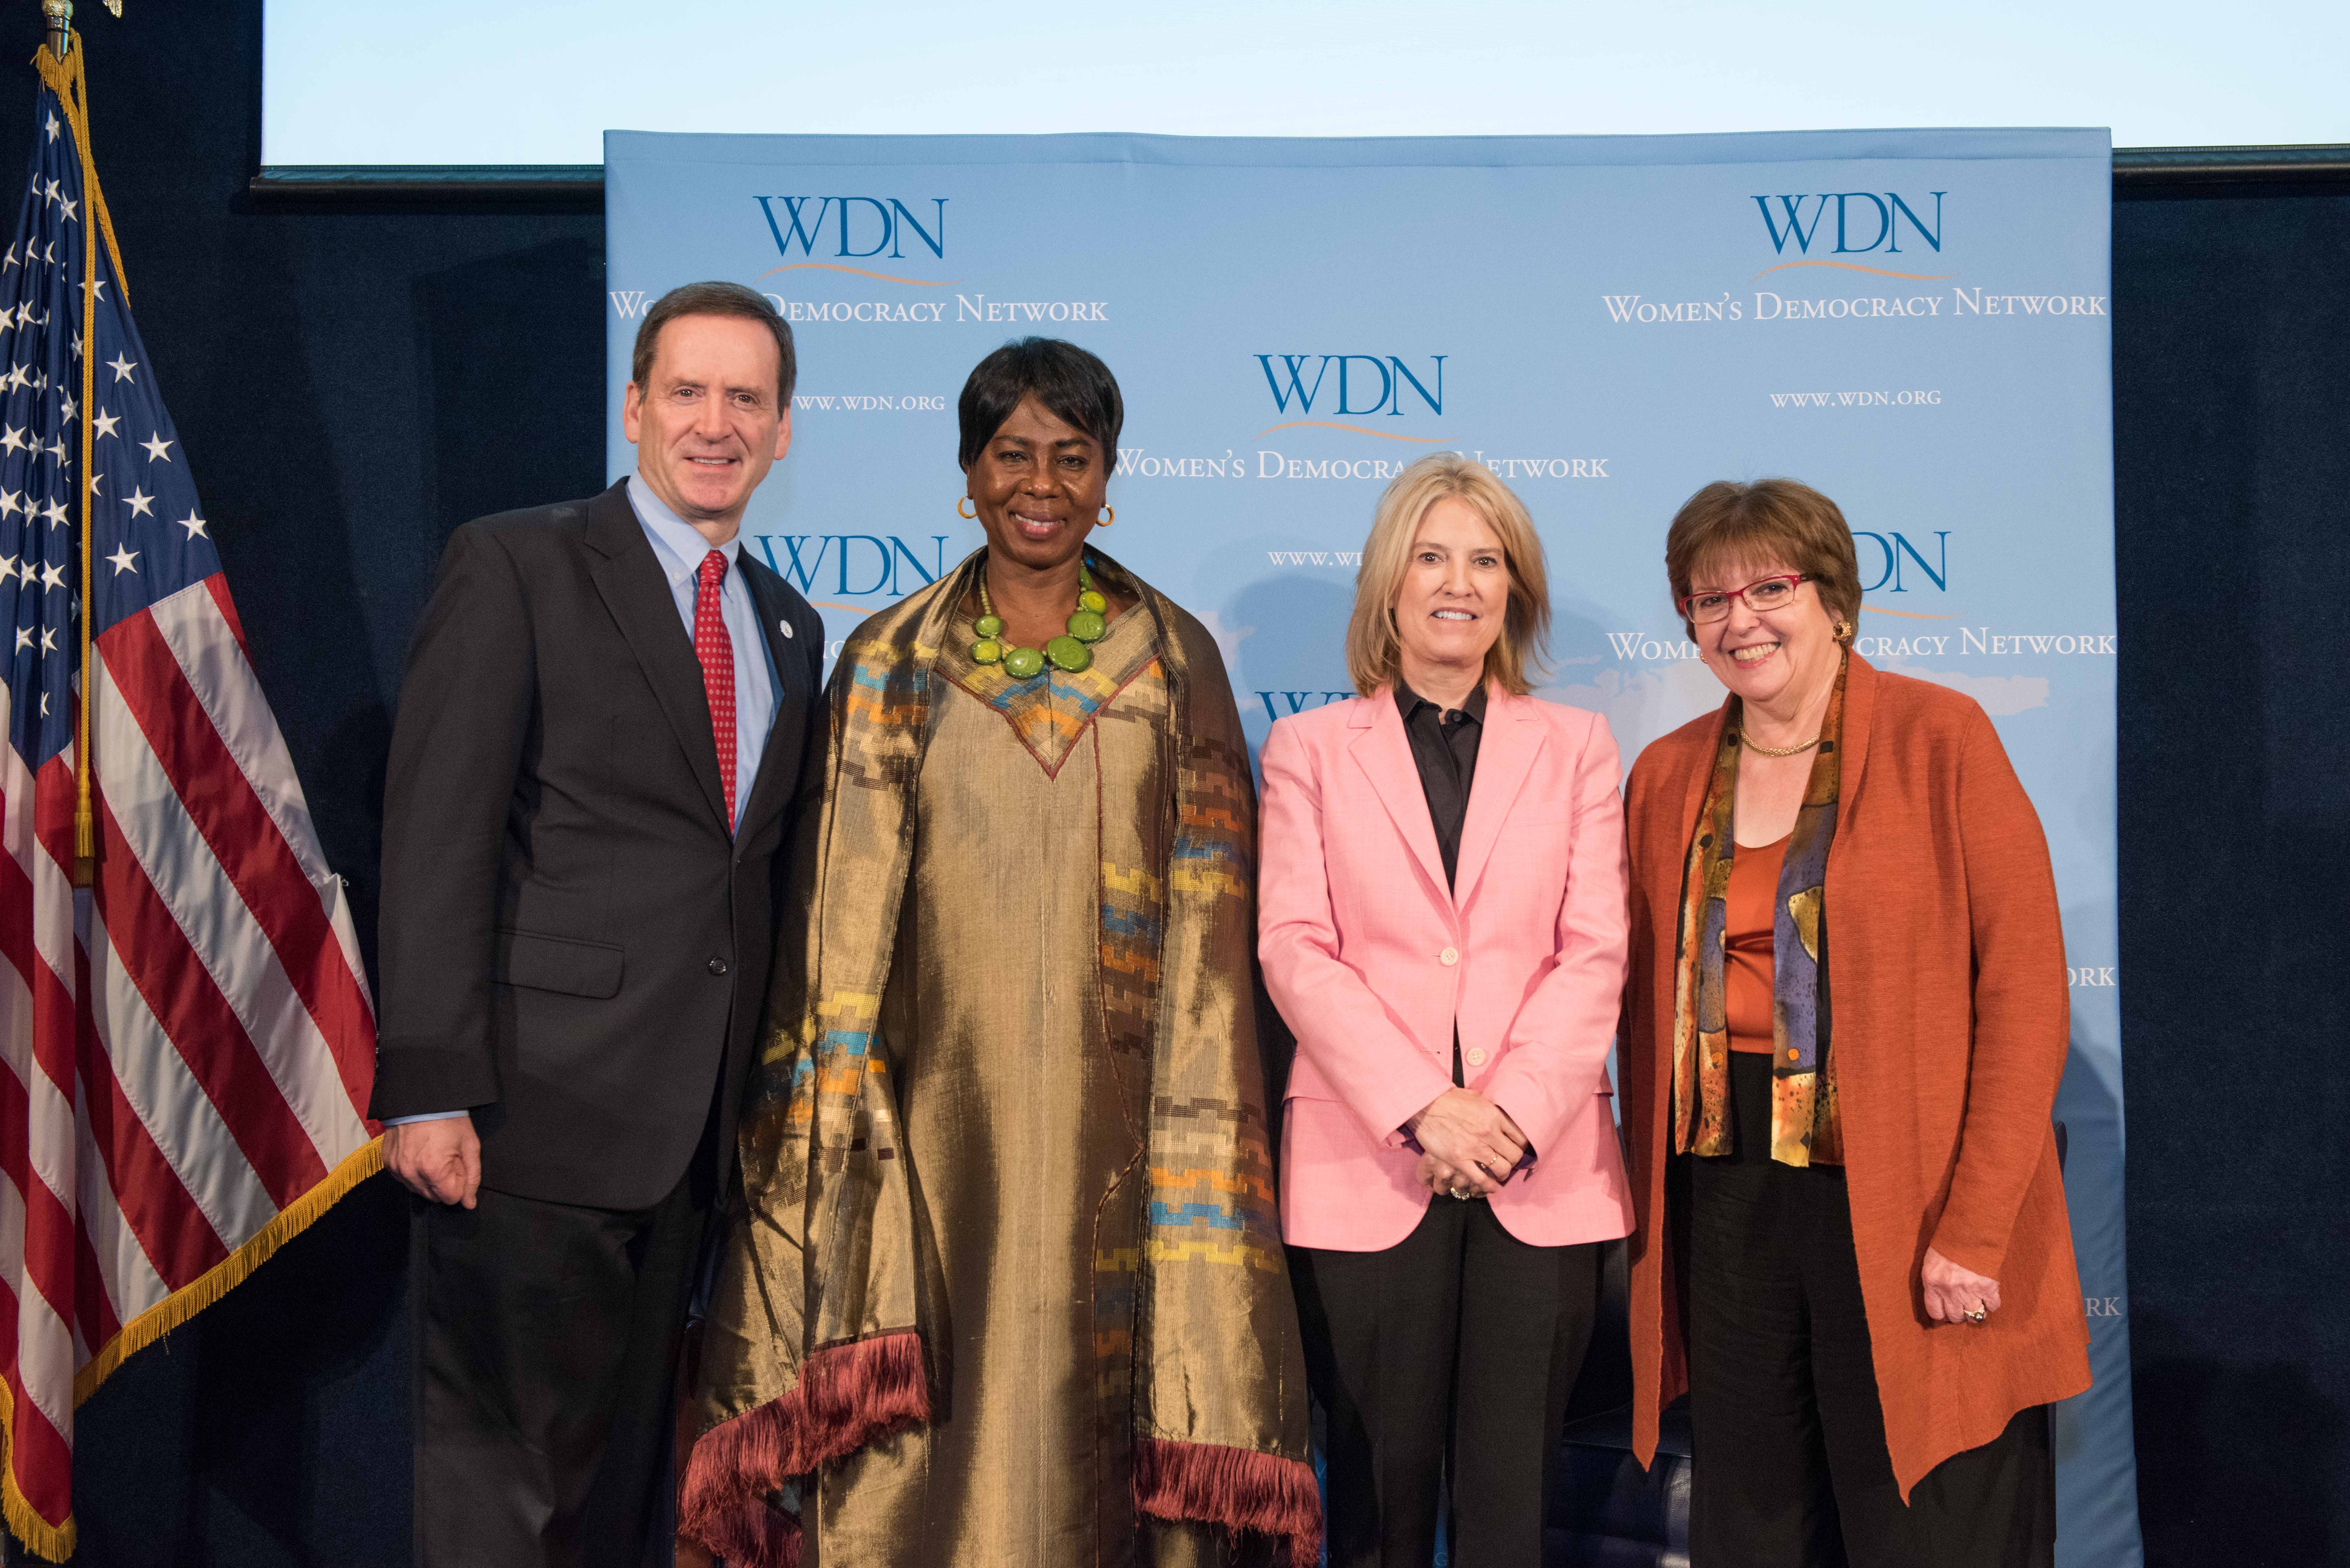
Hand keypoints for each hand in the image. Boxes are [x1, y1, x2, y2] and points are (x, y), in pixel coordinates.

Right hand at [384, 1116, 481, 1208]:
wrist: (422, 1099)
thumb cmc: (449, 1120)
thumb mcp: (470, 1145)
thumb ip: (472, 1177)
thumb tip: (469, 1204)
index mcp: (433, 1171)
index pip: (451, 1198)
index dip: (459, 1182)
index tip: (458, 1164)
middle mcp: (411, 1174)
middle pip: (434, 1196)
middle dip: (444, 1182)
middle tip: (447, 1157)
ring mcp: (397, 1169)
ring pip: (418, 1190)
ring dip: (428, 1179)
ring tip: (433, 1154)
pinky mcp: (388, 1163)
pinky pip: (403, 1179)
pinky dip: (413, 1172)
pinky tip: (419, 1154)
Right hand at [1405, 1088, 1525, 1197]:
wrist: (1424, 1104)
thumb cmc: (1449, 1098)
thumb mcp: (1475, 1097)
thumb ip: (1490, 1107)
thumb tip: (1498, 1110)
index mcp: (1494, 1116)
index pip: (1520, 1137)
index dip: (1521, 1146)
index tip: (1516, 1149)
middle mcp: (1488, 1132)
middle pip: (1514, 1155)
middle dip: (1513, 1162)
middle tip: (1508, 1163)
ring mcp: (1474, 1147)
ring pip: (1501, 1169)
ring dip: (1502, 1174)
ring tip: (1499, 1175)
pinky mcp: (1459, 1160)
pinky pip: (1480, 1179)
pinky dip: (1488, 1186)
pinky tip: (1490, 1187)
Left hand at [1921, 1246, 2000, 1325]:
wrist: (1969, 1230)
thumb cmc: (1947, 1244)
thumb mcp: (1932, 1262)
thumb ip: (1933, 1281)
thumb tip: (1938, 1300)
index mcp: (1933, 1283)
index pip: (1935, 1312)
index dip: (1942, 1314)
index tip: (1946, 1312)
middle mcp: (1950, 1291)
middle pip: (1956, 1317)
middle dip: (1958, 1315)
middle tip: (1961, 1307)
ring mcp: (1970, 1291)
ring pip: (1973, 1316)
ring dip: (1975, 1313)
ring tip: (1975, 1305)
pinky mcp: (1988, 1287)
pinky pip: (1993, 1306)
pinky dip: (1991, 1305)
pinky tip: (1988, 1298)